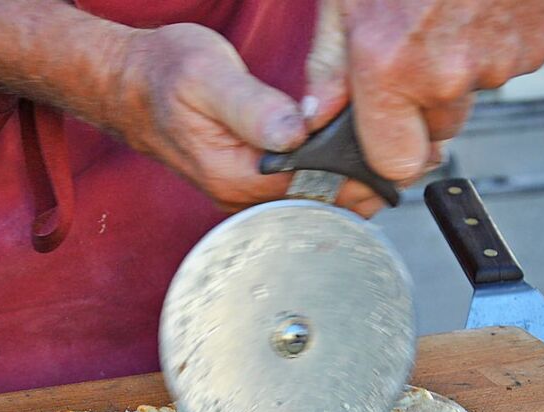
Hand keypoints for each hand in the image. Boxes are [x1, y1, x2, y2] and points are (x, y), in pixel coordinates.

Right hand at [112, 23, 382, 215]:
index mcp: (235, 177)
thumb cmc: (162, 76)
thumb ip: (253, 107)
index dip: (358, 173)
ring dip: (352, 181)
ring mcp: (245, 191)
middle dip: (365, 184)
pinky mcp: (248, 179)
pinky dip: (331, 173)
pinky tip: (354, 155)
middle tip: (414, 159)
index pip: (313, 188)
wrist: (129, 84)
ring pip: (312, 197)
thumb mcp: (208, 77)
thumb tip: (295, 132)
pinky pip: (299, 185)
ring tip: (392, 158)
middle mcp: (241, 195)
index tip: (396, 157)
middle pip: (318, 202)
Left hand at [307, 0, 543, 181]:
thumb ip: (329, 65)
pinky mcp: (535, 47)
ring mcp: (498, 62)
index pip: (394, 164)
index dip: (386, 158)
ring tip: (440, 24)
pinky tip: (472, 14)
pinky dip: (487, 51)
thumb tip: (315, 117)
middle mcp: (448, 75)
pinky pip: (503, 70)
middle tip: (408, 59)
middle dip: (417, 110)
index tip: (379, 148)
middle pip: (433, 134)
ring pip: (468, 99)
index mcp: (394, 67)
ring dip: (453, 78)